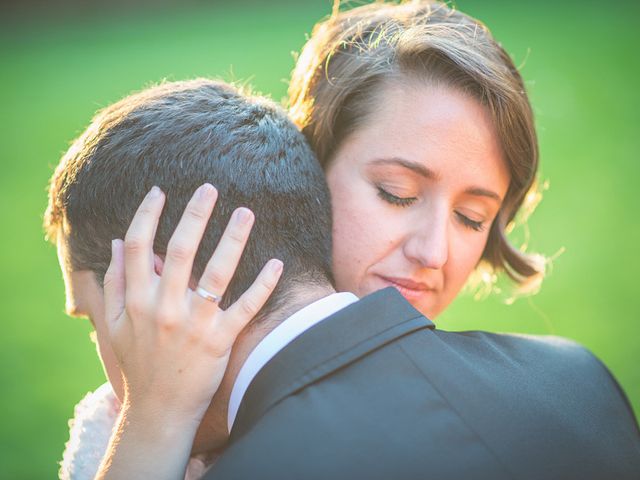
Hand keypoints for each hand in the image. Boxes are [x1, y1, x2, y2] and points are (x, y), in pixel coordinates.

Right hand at [103, 183, 282, 424]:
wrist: (159, 410)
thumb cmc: (138, 363)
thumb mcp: (115, 325)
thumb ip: (115, 283)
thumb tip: (117, 243)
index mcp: (138, 300)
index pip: (139, 247)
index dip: (148, 215)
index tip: (159, 191)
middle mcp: (165, 307)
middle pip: (181, 250)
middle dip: (195, 214)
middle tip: (210, 188)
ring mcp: (195, 324)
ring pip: (216, 272)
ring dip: (233, 239)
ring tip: (246, 212)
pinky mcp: (220, 340)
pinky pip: (245, 308)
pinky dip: (263, 285)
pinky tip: (277, 262)